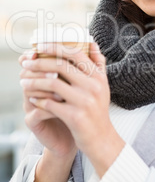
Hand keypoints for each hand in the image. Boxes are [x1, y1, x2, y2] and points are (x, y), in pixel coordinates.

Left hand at [20, 42, 124, 176]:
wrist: (101, 138)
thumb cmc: (98, 109)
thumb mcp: (103, 85)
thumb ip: (98, 63)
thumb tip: (92, 42)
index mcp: (98, 76)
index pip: (75, 53)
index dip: (55, 47)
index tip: (40, 46)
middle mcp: (93, 87)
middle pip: (60, 66)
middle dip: (39, 63)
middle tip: (26, 64)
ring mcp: (84, 102)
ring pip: (52, 84)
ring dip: (34, 82)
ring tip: (24, 82)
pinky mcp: (75, 117)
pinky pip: (50, 104)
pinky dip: (38, 100)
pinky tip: (32, 98)